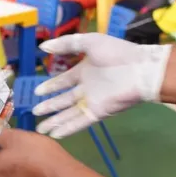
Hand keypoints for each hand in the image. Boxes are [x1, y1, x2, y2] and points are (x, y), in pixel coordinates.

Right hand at [33, 33, 171, 137]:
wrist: (140, 68)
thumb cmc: (117, 53)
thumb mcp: (89, 41)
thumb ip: (66, 44)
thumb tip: (43, 47)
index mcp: (84, 72)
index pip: (63, 82)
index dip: (50, 87)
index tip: (37, 92)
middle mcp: (86, 88)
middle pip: (63, 100)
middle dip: (49, 107)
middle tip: (35, 113)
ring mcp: (92, 101)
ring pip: (69, 113)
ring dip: (55, 121)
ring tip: (40, 128)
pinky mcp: (98, 112)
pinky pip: (79, 122)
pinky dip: (67, 128)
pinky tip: (55, 134)